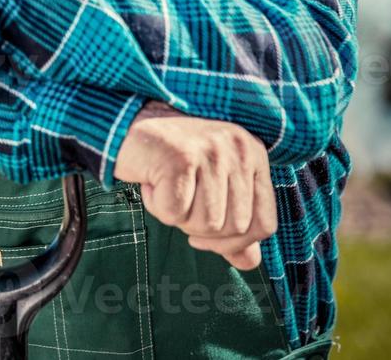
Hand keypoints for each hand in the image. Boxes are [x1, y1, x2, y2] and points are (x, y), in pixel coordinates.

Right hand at [112, 100, 276, 270]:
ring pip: (206, 223)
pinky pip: (175, 212)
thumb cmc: (170, 161)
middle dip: (201, 230)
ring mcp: (211, 151)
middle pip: (235, 228)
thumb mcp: (210, 188)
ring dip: (177, 216)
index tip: (205, 236)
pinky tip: (151, 182)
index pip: (265, 223)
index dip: (235, 243)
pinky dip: (156, 206)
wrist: (125, 127)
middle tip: (179, 203)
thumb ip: (232, 224)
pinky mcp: (180, 157)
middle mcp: (238, 149)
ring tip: (164, 187)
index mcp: (254, 155)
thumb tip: (249, 262)